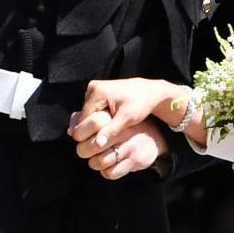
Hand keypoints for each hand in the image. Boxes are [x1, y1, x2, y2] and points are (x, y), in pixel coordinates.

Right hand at [77, 77, 191, 138]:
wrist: (149, 91)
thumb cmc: (141, 104)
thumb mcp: (127, 118)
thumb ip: (112, 130)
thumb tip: (98, 144)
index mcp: (97, 91)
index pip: (84, 119)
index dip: (89, 133)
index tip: (98, 145)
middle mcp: (92, 87)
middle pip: (84, 116)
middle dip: (92, 129)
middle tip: (103, 141)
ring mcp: (94, 88)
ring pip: (88, 114)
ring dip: (95, 125)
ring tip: (107, 132)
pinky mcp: (97, 92)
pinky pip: (92, 110)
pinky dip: (98, 119)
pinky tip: (107, 125)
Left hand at [79, 121, 168, 179]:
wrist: (154, 138)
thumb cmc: (124, 127)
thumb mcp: (110, 118)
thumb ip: (89, 120)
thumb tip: (70, 130)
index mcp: (116, 118)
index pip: (94, 123)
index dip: (80, 132)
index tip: (79, 136)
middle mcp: (124, 131)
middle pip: (94, 145)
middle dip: (83, 150)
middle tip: (84, 150)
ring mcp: (130, 147)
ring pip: (100, 161)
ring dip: (94, 162)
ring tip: (96, 158)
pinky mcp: (135, 161)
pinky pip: (111, 173)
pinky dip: (105, 171)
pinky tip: (108, 165)